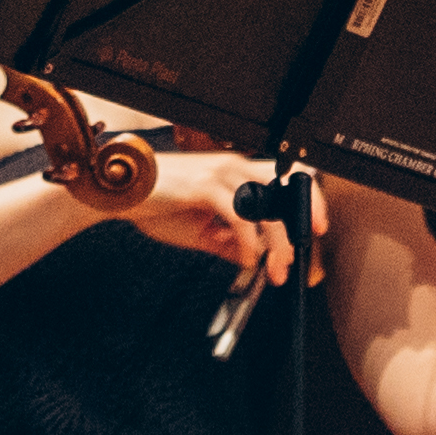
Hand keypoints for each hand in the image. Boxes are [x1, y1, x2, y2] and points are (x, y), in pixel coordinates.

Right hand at [118, 144, 301, 285]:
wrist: (118, 194)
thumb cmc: (156, 204)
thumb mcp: (200, 230)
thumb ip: (228, 242)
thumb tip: (253, 258)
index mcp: (236, 172)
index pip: (285, 179)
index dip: (308, 200)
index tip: (316, 228)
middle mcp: (234, 167)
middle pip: (286, 188)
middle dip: (300, 224)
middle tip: (295, 258)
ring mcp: (221, 174)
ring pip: (267, 207)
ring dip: (276, 242)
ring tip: (274, 267)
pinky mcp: (206, 186)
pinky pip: (241, 217)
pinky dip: (248, 242)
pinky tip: (245, 258)